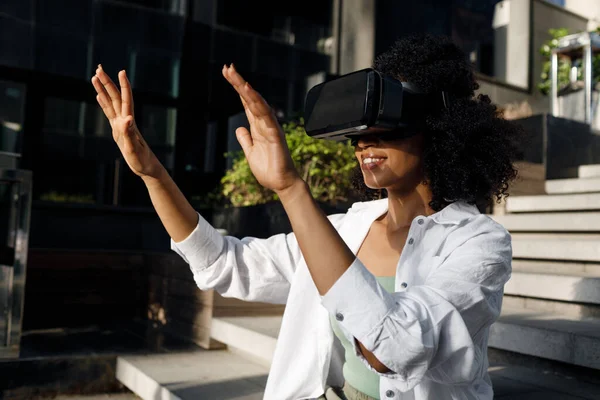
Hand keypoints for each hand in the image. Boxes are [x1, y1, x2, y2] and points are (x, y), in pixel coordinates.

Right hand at [91, 65, 163, 180]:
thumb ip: (129, 133)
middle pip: (115, 97)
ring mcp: (121, 124)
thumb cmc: (142, 160)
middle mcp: (125, 120)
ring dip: (103, 90)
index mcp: (129, 122)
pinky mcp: (118, 130)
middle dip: (107, 82)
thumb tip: (127, 118)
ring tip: (95, 77)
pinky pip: (109, 113)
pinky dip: (103, 103)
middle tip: (98, 68)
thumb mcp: (134, 148)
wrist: (147, 168)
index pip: (126, 100)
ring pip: (111, 103)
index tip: (122, 71)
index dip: (124, 85)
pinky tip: (99, 97)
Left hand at [222, 64, 301, 193]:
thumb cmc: (269, 169)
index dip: (238, 89)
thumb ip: (245, 140)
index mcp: (258, 126)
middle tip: (227, 67)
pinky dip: (257, 102)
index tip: (227, 74)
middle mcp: (265, 123)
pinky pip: (265, 114)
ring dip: (245, 88)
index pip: (246, 103)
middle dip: (239, 83)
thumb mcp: (250, 153)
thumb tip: (239, 128)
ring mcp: (270, 127)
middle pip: (250, 98)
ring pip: (257, 102)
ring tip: (234, 74)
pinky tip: (249, 91)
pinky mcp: (275, 134)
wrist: (282, 184)